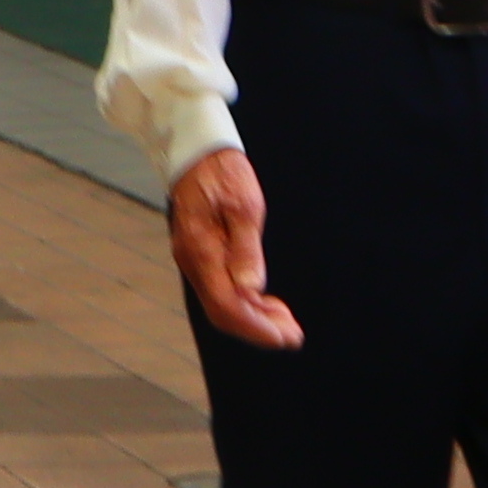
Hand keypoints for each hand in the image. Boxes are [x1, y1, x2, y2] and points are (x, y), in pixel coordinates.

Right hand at [170, 149, 300, 349]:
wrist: (197, 151)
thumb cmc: (222, 173)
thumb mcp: (244, 206)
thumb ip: (247, 248)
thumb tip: (252, 287)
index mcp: (201, 250)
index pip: (226, 304)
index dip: (256, 326)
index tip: (285, 336)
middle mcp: (193, 260)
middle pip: (223, 312)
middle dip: (258, 329)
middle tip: (294, 336)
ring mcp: (195, 260)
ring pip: (222, 304)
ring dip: (255, 318)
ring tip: (288, 324)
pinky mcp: (202, 255)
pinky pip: (222, 289)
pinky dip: (247, 302)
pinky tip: (269, 303)